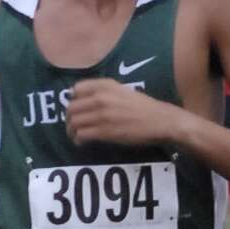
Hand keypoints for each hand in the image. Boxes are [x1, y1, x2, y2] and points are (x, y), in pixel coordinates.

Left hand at [64, 78, 178, 148]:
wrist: (160, 121)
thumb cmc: (145, 107)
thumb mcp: (124, 91)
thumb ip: (106, 92)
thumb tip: (88, 100)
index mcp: (105, 85)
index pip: (76, 89)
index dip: (73, 100)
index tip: (76, 108)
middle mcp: (101, 97)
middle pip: (72, 108)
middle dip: (69, 118)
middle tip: (72, 126)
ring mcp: (101, 115)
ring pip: (74, 122)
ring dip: (71, 131)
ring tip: (75, 136)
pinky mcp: (104, 131)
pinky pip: (82, 134)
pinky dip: (78, 139)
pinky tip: (82, 142)